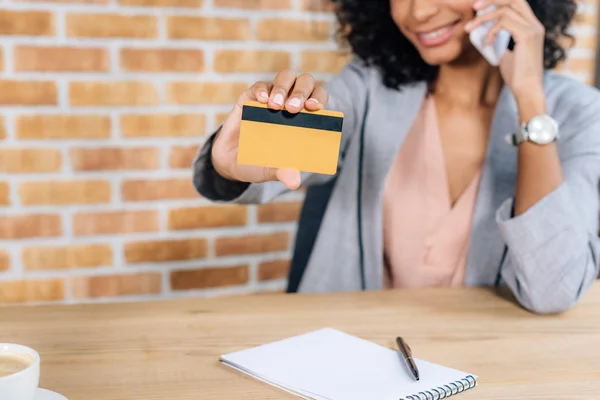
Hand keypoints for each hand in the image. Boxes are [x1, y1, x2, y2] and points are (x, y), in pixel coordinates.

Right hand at [211, 69, 327, 189]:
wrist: (230, 162)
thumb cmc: (258, 163)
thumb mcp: (271, 170)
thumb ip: (282, 172)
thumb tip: (294, 181)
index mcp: (303, 118)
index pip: (318, 99)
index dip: (319, 99)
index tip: (314, 108)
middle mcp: (290, 103)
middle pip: (305, 82)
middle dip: (301, 92)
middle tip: (293, 109)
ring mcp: (271, 98)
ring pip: (285, 77)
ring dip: (283, 88)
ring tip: (276, 106)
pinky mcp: (250, 98)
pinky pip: (260, 86)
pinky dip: (262, 90)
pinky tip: (262, 101)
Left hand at [465, 0, 545, 102]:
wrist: (527, 90)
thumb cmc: (517, 75)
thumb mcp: (507, 53)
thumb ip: (502, 40)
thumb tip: (488, 33)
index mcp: (531, 26)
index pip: (516, 2)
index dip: (497, 1)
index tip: (480, 8)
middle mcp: (535, 24)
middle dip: (491, 0)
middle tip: (473, 7)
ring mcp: (532, 29)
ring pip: (505, 10)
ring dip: (483, 18)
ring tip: (469, 28)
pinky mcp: (526, 36)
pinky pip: (504, 22)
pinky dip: (491, 31)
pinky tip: (486, 43)